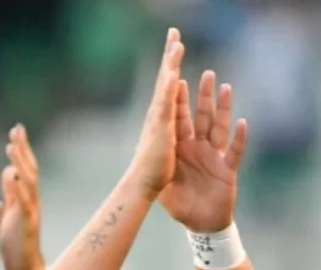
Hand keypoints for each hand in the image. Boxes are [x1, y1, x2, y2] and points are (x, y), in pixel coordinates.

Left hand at [0, 125, 44, 269]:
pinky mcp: (28, 227)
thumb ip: (11, 191)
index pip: (24, 168)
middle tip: (16, 129)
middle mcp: (31, 202)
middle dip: (23, 149)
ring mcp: (31, 213)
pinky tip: (13, 177)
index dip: (20, 149)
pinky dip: (19, 191)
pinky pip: (25, 206)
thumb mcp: (12, 211)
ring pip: (28, 184)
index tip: (15, 130)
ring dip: (20, 164)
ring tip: (11, 148)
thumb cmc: (17, 241)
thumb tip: (8, 170)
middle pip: (29, 170)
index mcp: (24, 198)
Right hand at [127, 29, 186, 197]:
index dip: (170, 65)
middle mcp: (158, 113)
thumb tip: (156, 127)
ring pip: (165, 86)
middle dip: (170, 54)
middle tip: (174, 32)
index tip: (174, 46)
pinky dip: (168, 89)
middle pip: (165, 78)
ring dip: (171, 64)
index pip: (167, 85)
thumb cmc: (152, 171)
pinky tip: (173, 74)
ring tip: (177, 43)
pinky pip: (166, 106)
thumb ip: (162, 132)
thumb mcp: (161, 145)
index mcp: (161, 116)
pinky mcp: (161, 129)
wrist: (142, 187)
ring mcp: (158, 119)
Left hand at [159, 69, 248, 233]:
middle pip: (202, 117)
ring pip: (220, 128)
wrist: (201, 226)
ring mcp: (215, 157)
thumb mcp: (163, 186)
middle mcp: (200, 149)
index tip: (178, 79)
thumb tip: (137, 151)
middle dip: (204, 97)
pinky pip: (235, 152)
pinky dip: (239, 139)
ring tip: (225, 87)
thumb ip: (155, 168)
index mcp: (183, 150)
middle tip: (207, 74)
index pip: (181, 120)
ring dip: (223, 109)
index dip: (180, 101)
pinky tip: (242, 123)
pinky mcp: (227, 170)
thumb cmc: (182, 206)